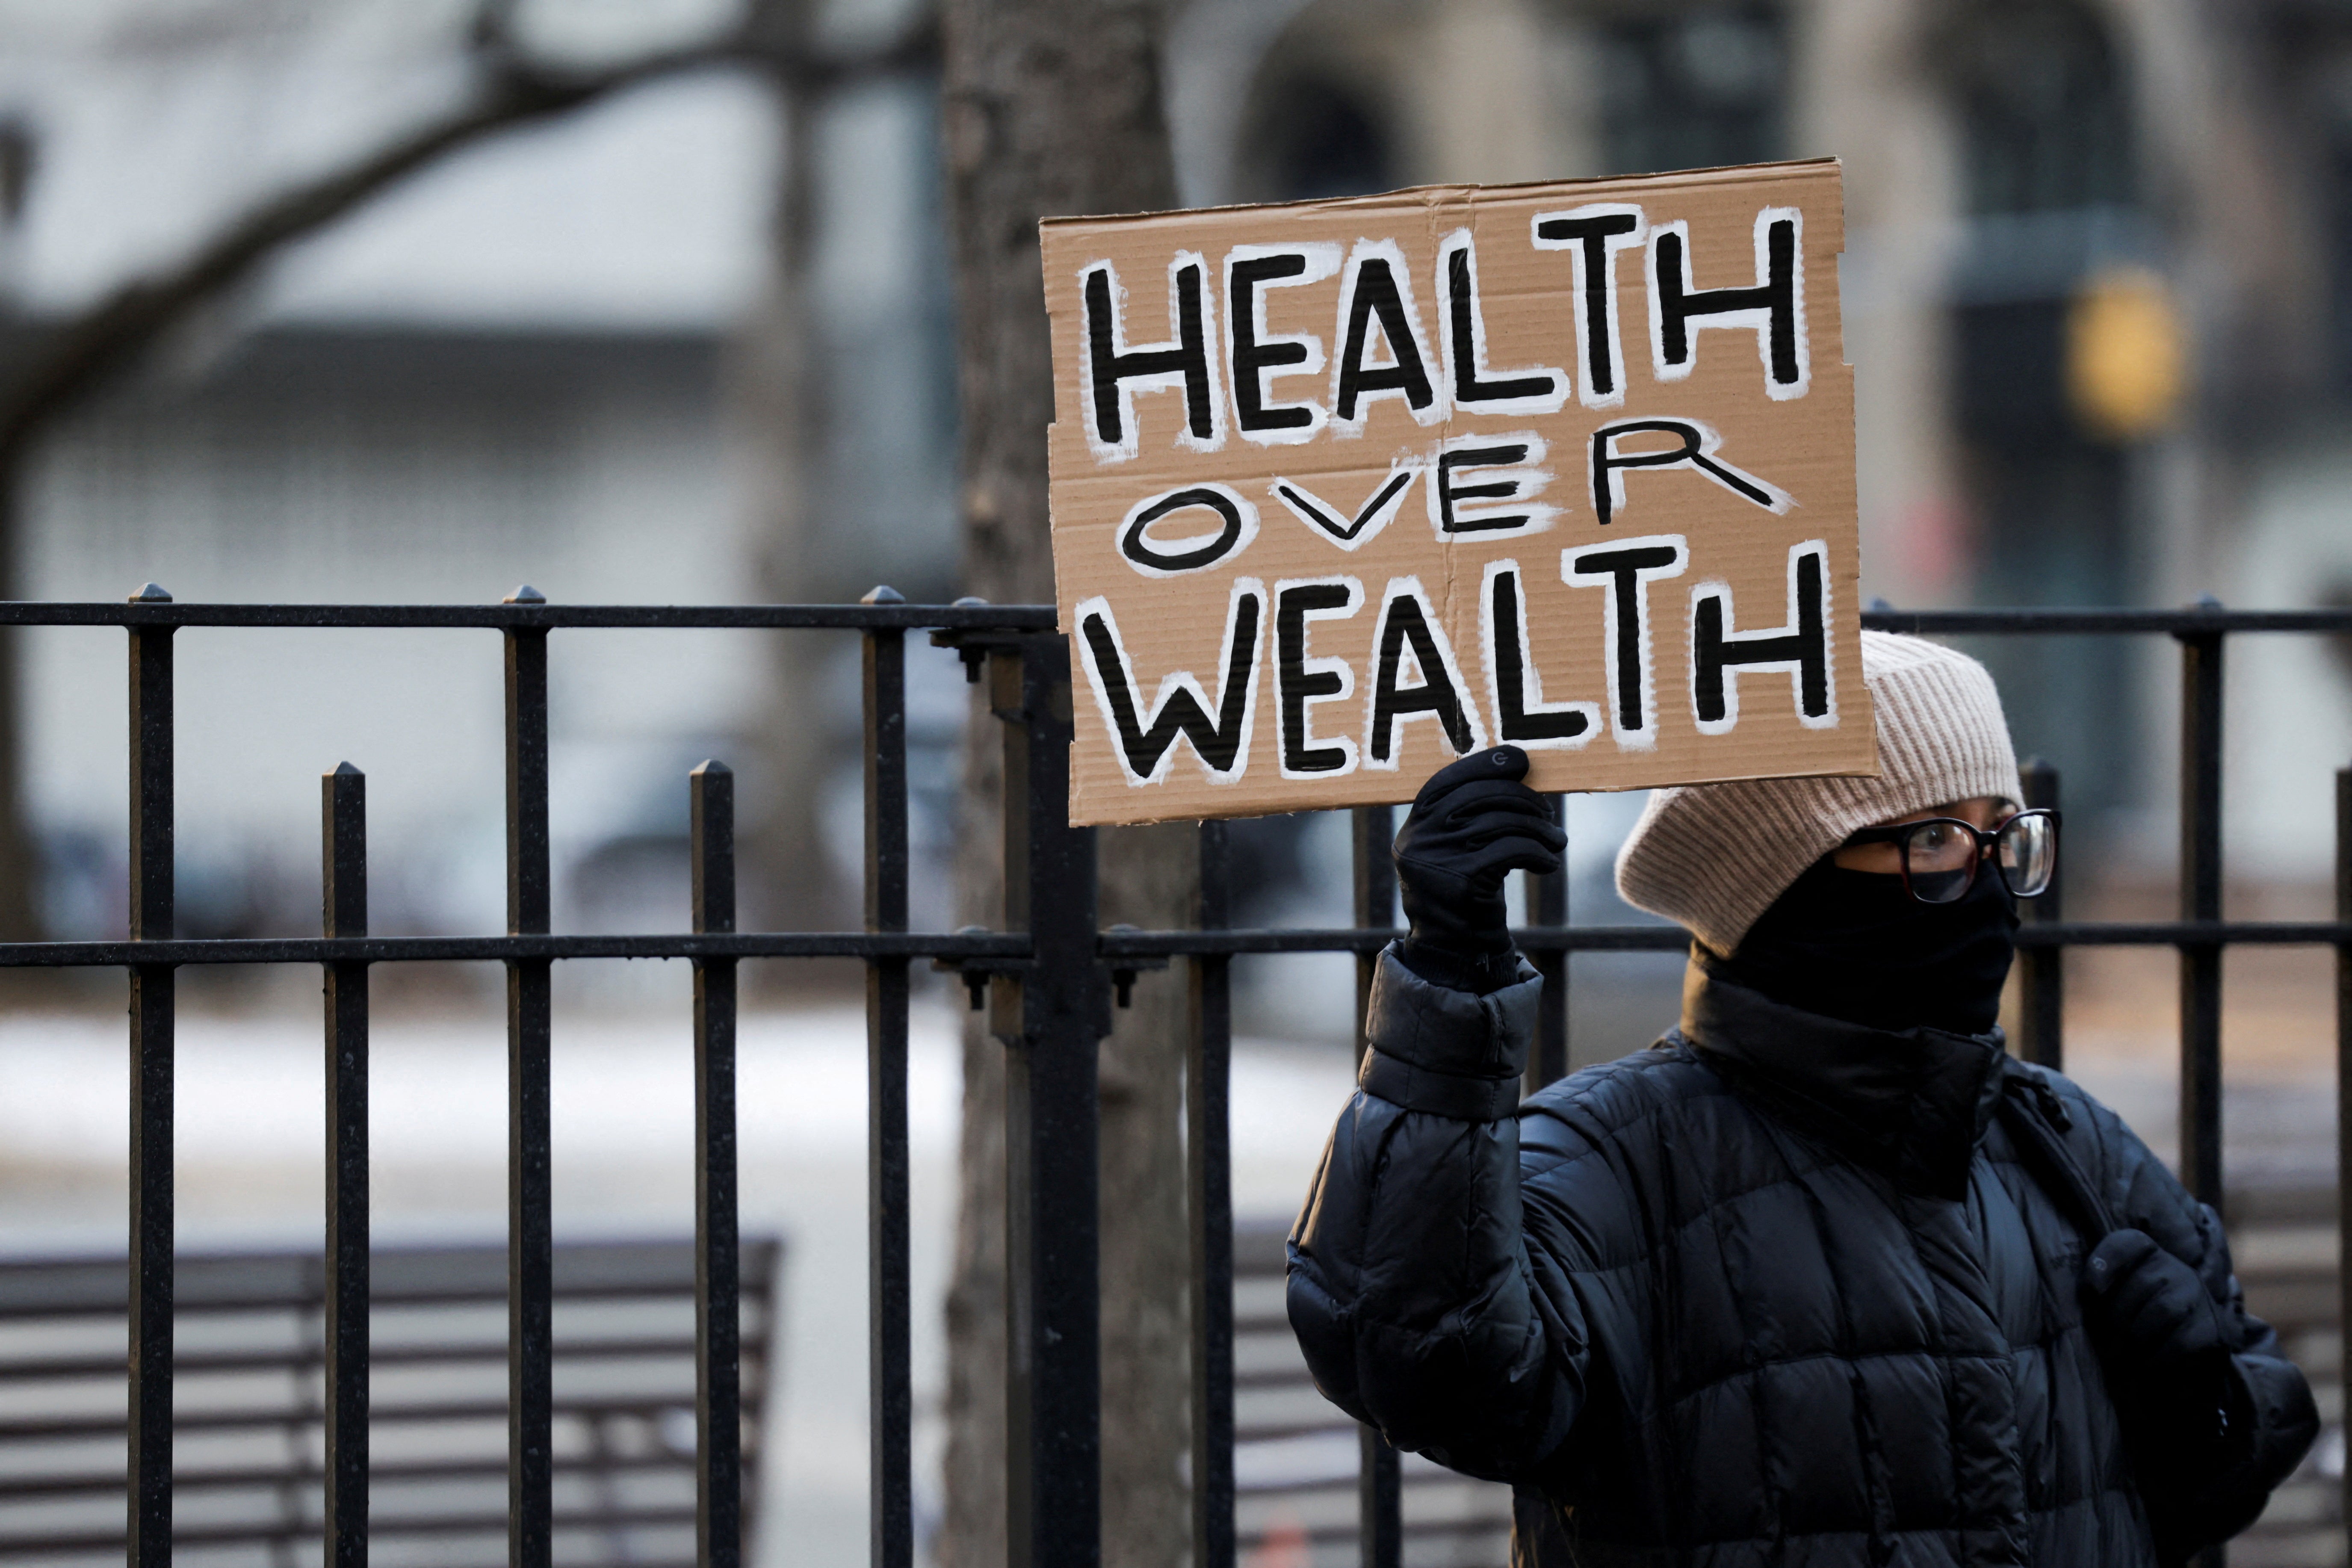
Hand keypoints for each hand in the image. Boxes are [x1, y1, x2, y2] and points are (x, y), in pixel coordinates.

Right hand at [1393, 747, 1564, 981]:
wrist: (1457, 951)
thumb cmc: (1467, 892)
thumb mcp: (1459, 850)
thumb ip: (1472, 815)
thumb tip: (1517, 768)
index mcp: (1414, 827)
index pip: (1446, 781)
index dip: (1484, 764)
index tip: (1520, 760)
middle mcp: (1418, 841)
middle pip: (1479, 797)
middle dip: (1523, 799)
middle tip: (1548, 815)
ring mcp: (1436, 862)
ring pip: (1500, 822)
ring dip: (1539, 829)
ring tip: (1556, 842)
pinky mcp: (1461, 883)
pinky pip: (1511, 850)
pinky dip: (1538, 853)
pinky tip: (1548, 863)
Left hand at [2084, 1228, 2224, 1365]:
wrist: (2190, 1347)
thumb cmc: (2139, 1317)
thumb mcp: (2118, 1298)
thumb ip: (2100, 1292)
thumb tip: (2085, 1298)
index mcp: (2149, 1255)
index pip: (2129, 1243)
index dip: (2106, 1262)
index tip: (2089, 1290)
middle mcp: (2177, 1269)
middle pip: (2142, 1282)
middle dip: (2116, 1315)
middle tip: (2102, 1340)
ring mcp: (2197, 1296)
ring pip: (2163, 1309)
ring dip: (2135, 1335)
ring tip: (2119, 1355)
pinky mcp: (2211, 1327)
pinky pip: (2181, 1340)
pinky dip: (2157, 1355)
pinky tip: (2144, 1364)